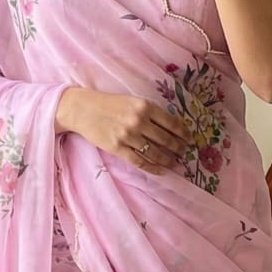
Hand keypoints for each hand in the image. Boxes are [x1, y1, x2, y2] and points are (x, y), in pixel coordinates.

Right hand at [56, 88, 189, 175]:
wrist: (83, 109)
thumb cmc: (109, 104)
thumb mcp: (133, 101)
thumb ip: (150, 112)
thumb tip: (172, 127)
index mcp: (145, 106)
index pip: (172, 123)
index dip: (183, 133)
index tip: (189, 139)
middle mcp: (138, 121)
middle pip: (166, 139)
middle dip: (178, 148)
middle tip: (184, 153)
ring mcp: (128, 136)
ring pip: (155, 152)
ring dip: (168, 160)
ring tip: (175, 163)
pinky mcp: (118, 149)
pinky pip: (140, 162)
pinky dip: (153, 168)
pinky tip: (161, 170)